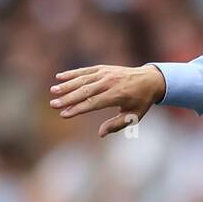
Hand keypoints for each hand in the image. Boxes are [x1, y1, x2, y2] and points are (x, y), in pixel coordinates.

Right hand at [50, 63, 166, 136]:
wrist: (149, 79)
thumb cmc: (141, 102)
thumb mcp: (134, 117)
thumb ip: (117, 125)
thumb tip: (101, 133)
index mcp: (117, 95)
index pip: (93, 103)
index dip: (78, 109)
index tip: (65, 114)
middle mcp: (109, 82)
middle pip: (85, 91)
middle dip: (68, 98)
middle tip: (53, 104)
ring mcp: (105, 73)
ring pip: (82, 80)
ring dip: (67, 85)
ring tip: (53, 91)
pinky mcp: (102, 68)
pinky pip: (85, 71)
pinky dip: (72, 73)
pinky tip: (59, 77)